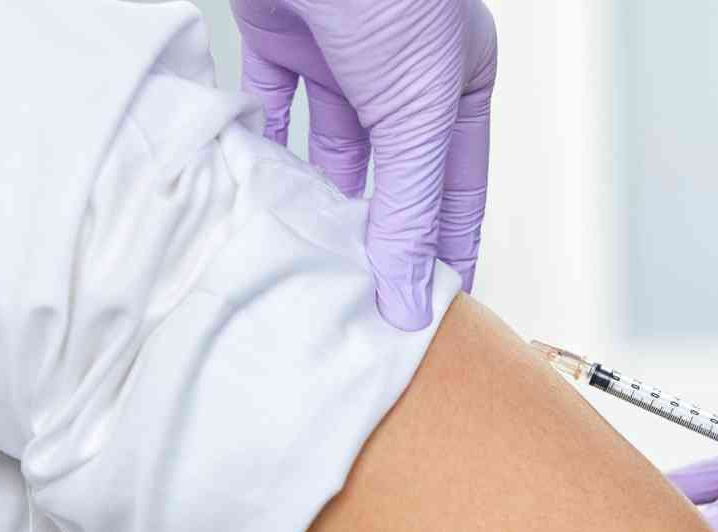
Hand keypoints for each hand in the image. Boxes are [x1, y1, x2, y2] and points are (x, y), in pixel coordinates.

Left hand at [234, 0, 496, 329]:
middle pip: (391, 173)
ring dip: (316, 197)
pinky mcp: (282, 33)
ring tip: (305, 261)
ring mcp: (342, 51)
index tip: (430, 312)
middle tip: (358, 302)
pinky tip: (257, 189)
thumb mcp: (416, 113)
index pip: (458, 188)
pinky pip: (269, 104)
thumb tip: (413, 295)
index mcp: (459, 80)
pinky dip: (261, 144)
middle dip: (375, 234)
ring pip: (330, 146)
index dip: (446, 250)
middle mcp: (404, 69)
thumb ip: (410, 207)